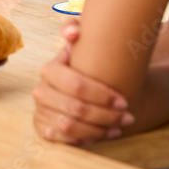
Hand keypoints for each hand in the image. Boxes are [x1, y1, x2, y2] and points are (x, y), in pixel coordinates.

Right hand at [32, 19, 133, 143]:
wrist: (82, 92)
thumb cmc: (88, 68)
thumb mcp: (85, 47)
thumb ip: (77, 30)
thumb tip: (72, 32)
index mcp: (50, 70)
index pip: (75, 85)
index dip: (101, 95)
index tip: (124, 100)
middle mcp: (40, 91)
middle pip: (75, 108)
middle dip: (105, 114)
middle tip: (127, 116)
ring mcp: (40, 111)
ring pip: (69, 126)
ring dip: (98, 129)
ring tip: (119, 127)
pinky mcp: (43, 129)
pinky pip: (62, 139)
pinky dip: (85, 139)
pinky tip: (104, 134)